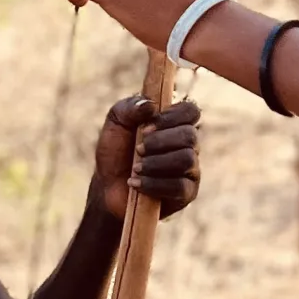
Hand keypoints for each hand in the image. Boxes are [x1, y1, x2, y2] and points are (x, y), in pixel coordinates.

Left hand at [91, 93, 200, 221]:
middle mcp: (187, 144)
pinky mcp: (186, 193)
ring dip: (156, 163)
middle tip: (137, 149)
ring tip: (135, 168)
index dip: (172, 117)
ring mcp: (190, 169)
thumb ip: (130, 107)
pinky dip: (154, 184)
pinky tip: (136, 183)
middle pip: (189, 136)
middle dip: (160, 142)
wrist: (107, 185)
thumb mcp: (116, 122)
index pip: (191, 111)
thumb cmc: (116, 150)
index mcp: (174, 123)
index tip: (146, 127)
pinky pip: (180, 186)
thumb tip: (151, 105)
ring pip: (187, 160)